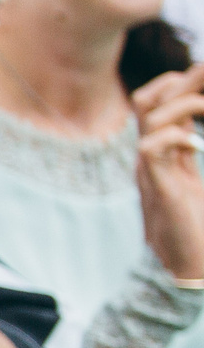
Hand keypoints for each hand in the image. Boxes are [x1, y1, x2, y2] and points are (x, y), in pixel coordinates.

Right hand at [132, 63, 203, 280]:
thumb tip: (196, 134)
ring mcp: (151, 170)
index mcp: (165, 152)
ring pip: (150, 118)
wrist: (187, 267)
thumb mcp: (197, 181)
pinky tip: (196, 145)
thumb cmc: (199, 228)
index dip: (181, 82)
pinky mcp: (157, 186)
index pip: (163, 104)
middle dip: (180, 81)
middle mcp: (152, 156)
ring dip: (181, 104)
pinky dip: (176, 137)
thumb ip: (193, 153)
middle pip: (151, 101)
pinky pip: (152, 148)